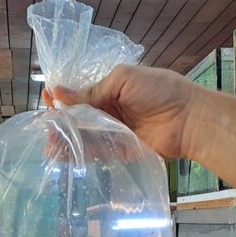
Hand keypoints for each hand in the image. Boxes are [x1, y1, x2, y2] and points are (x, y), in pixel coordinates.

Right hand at [43, 65, 198, 159]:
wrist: (189, 119)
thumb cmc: (160, 90)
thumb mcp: (123, 80)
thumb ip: (92, 90)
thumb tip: (59, 93)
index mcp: (109, 88)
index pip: (79, 93)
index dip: (62, 97)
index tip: (46, 101)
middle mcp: (110, 110)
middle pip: (78, 117)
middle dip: (60, 123)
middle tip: (46, 130)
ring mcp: (114, 131)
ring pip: (84, 136)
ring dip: (67, 140)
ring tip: (50, 146)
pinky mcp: (121, 151)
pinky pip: (97, 152)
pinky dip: (81, 154)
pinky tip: (65, 156)